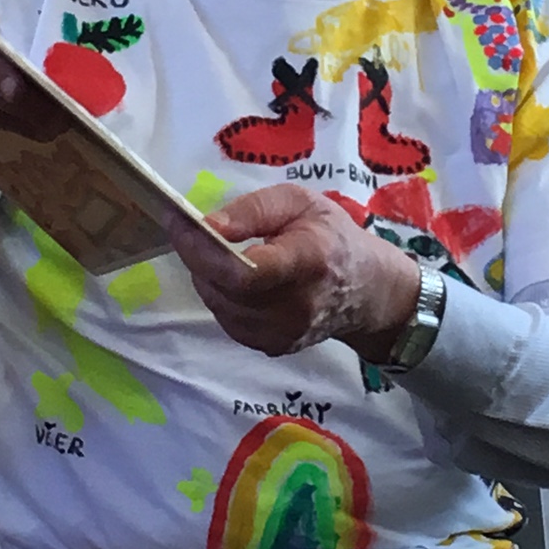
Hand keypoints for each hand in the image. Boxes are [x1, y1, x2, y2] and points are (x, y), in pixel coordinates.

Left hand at [169, 183, 420, 359]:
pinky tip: (232, 278)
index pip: (246, 271)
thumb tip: (208, 226)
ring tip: (214, 251)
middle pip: (226, 289)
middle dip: (197, 257)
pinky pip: (229, 320)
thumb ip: (254, 210)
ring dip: (207, 276)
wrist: (367, 290)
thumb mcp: (300, 202)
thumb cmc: (332, 236)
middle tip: (188, 231)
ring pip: (220, 306)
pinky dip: (221, 296)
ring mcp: (285, 333)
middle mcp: (297, 306)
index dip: (204, 250)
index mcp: (308, 261)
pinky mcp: (274, 347)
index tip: (180, 223)